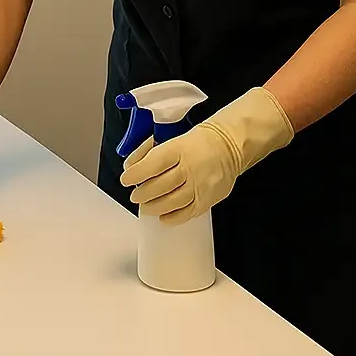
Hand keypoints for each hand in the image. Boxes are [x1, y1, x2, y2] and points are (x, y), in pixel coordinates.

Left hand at [119, 86, 292, 224]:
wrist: (229, 145)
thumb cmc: (196, 141)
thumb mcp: (171, 138)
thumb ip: (149, 151)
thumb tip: (131, 167)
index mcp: (178, 148)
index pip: (152, 164)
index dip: (136, 174)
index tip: (126, 179)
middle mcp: (189, 168)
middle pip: (159, 186)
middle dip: (142, 194)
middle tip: (135, 195)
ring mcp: (200, 185)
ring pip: (171, 202)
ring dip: (153, 207)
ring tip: (146, 206)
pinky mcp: (208, 199)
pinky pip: (187, 213)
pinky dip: (172, 218)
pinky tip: (163, 216)